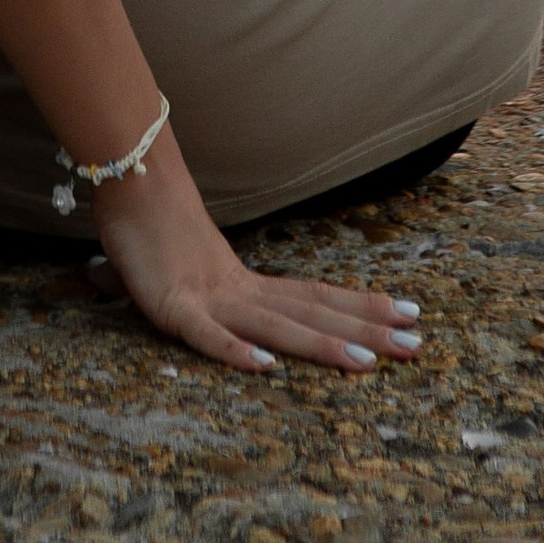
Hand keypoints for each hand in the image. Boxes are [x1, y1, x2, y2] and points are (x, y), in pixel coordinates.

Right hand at [87, 144, 422, 374]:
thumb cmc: (150, 222)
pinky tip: (264, 366)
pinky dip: (234, 349)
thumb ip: (205, 289)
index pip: (316, 296)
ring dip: (323, 345)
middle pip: (311, 314)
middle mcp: (240, 290)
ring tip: (368, 362)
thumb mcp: (189, 264)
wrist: (125, 176)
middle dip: (366, 330)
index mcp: (246, 283)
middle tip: (417, 343)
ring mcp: (209, 298)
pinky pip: (206, 334)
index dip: (362, 307)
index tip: (409, 314)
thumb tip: (212, 295)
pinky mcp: (172, 307)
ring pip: (276, 325)